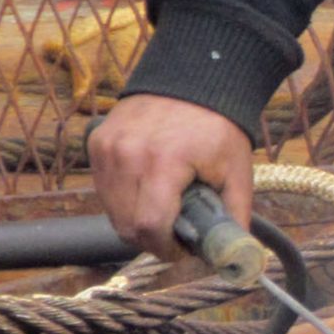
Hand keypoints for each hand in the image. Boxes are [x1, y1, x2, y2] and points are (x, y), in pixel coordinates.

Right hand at [88, 94, 253, 258]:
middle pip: (126, 225)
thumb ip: (235, 216)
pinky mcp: (96, 144)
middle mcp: (127, 156)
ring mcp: (107, 149)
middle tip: (173, 233)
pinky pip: (103, 189)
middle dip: (151, 239)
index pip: (149, 226)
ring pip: (111, 211)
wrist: (193, 77)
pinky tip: (145, 190)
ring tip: (161, 210)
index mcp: (164, 163)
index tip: (181, 249)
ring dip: (133, 221)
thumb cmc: (218, 126)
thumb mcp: (237, 171)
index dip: (165, 248)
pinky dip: (121, 200)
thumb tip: (234, 256)